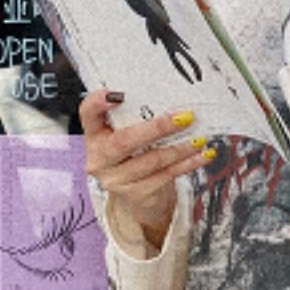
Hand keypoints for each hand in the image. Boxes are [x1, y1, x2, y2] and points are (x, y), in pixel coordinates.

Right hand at [80, 91, 211, 249]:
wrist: (137, 194)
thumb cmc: (132, 155)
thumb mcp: (125, 133)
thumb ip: (134, 117)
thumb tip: (169, 98)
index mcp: (93, 135)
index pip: (87, 114)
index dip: (98, 103)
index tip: (117, 94)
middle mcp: (99, 158)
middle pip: (125, 141)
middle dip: (158, 127)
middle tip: (184, 117)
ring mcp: (116, 180)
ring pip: (152, 160)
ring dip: (180, 148)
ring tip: (199, 137)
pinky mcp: (136, 194)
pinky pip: (166, 176)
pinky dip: (187, 164)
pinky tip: (202, 155)